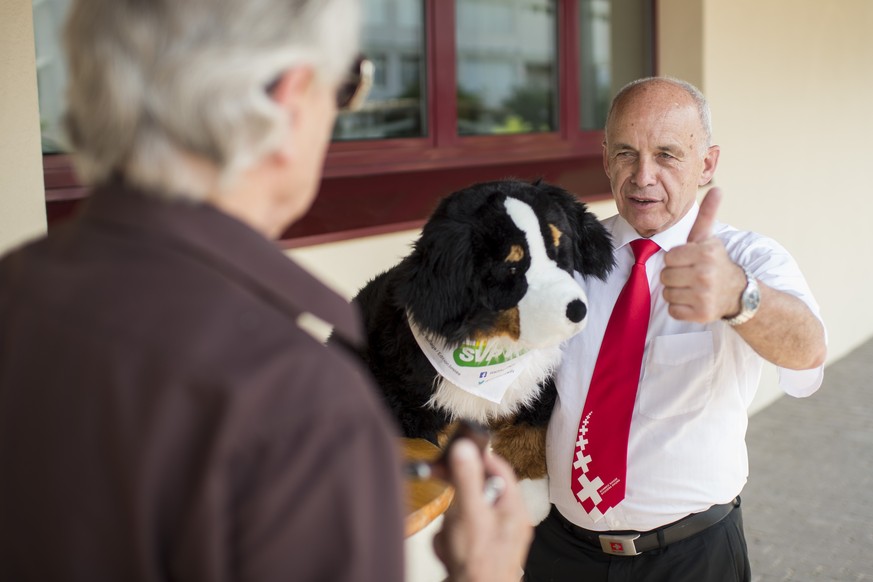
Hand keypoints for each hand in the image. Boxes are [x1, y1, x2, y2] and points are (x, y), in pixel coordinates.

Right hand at [433, 439, 532, 581]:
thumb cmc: (479, 566)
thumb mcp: (470, 514)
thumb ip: (466, 479)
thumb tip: (465, 448)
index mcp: (513, 509)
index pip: (499, 469)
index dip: (478, 459)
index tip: (459, 454)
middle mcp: (506, 523)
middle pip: (477, 492)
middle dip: (458, 503)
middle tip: (454, 513)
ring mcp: (491, 538)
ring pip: (463, 513)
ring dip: (450, 525)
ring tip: (453, 540)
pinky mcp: (477, 550)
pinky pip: (458, 533)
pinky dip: (449, 541)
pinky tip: (451, 553)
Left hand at [661, 188, 746, 322]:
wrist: (737, 292)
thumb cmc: (715, 262)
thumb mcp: (709, 238)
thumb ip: (707, 214)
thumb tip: (716, 187)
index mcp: (706, 253)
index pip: (669, 257)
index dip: (676, 260)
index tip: (689, 261)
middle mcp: (706, 274)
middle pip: (666, 276)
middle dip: (675, 276)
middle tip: (691, 276)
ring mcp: (705, 296)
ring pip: (668, 294)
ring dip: (676, 292)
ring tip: (692, 288)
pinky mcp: (701, 314)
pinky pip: (674, 310)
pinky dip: (680, 308)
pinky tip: (693, 301)